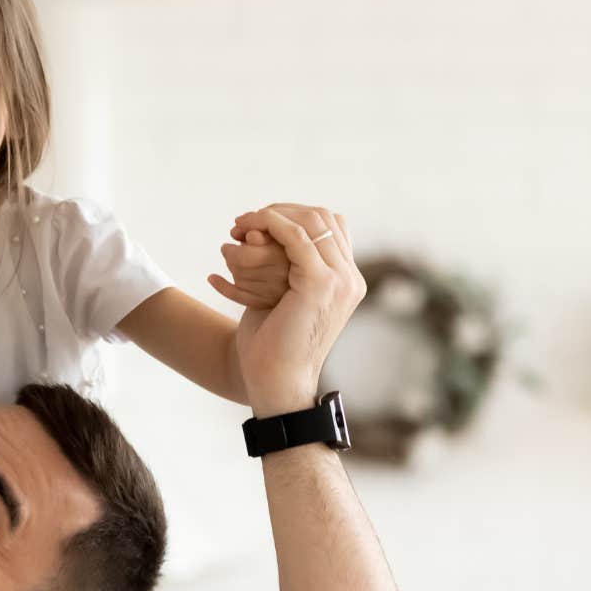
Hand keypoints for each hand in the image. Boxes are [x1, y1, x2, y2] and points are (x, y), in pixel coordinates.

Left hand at [215, 204, 367, 415]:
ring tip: (240, 224)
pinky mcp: (321, 283)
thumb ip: (289, 270)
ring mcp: (341, 280)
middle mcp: (350, 278)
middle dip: (282, 210)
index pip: (332, 226)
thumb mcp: (284, 299)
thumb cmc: (272, 344)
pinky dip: (270, 225)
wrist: (275, 380)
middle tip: (244, 220)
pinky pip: (297, 236)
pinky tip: (246, 229)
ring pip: (311, 221)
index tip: (259, 221)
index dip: (296, 215)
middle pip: (323, 217)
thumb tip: (263, 239)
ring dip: (271, 215)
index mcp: (347, 282)